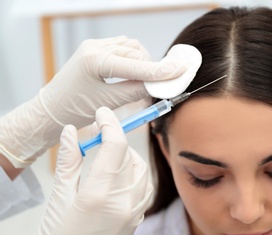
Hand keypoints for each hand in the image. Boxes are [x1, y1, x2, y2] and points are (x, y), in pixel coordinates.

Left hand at [0, 36, 184, 167]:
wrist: (51, 110)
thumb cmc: (74, 109)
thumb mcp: (108, 103)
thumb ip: (135, 91)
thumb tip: (158, 85)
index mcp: (95, 60)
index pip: (137, 65)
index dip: (161, 70)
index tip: (181, 70)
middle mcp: (94, 47)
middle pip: (136, 54)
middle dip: (152, 70)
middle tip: (162, 87)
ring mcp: (94, 46)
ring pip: (131, 49)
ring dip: (143, 63)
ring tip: (146, 83)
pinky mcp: (94, 50)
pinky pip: (122, 49)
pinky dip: (133, 60)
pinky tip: (135, 72)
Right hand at [33, 107, 152, 234]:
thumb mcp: (59, 198)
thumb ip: (69, 161)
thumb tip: (72, 132)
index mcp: (99, 195)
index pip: (116, 147)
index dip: (110, 124)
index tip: (102, 114)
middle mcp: (123, 202)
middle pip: (129, 155)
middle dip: (115, 139)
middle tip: (97, 135)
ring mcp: (135, 211)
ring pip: (141, 169)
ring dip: (127, 155)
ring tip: (108, 156)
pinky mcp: (138, 218)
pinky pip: (145, 186)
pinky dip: (135, 173)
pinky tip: (120, 174)